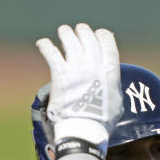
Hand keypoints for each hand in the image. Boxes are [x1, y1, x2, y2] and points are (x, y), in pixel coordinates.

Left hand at [36, 24, 122, 146]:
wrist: (84, 129)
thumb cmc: (103, 121)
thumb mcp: (117, 102)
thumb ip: (113, 87)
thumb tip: (112, 81)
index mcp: (110, 72)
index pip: (108, 44)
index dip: (104, 36)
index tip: (100, 33)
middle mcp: (93, 66)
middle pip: (88, 39)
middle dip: (83, 32)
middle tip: (80, 31)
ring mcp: (76, 69)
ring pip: (70, 41)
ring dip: (66, 34)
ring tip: (64, 32)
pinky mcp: (60, 75)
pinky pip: (51, 53)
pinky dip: (46, 46)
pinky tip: (43, 43)